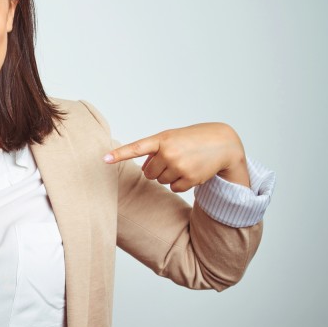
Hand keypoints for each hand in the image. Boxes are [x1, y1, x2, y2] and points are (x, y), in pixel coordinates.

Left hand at [103, 123, 249, 191]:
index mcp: (161, 139)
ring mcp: (178, 166)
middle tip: (173, 160)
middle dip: (157, 169)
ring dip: (169, 176)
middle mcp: (168, 153)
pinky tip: (191, 171)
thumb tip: (145, 169)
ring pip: (160, 181)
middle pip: (148, 173)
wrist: (223, 144)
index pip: (136, 148)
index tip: (105, 159)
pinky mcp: (189, 178)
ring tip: (184, 163)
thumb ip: (155, 150)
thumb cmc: (193, 139)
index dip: (119, 154)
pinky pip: (173, 188)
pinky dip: (180, 183)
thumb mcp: (172, 138)